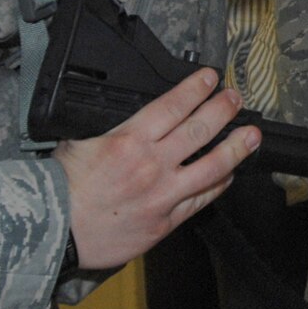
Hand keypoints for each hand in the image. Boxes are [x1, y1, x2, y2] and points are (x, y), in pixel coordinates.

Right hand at [52, 67, 259, 268]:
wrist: (54, 230)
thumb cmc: (61, 189)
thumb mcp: (80, 142)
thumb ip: (112, 130)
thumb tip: (131, 119)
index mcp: (129, 140)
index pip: (173, 106)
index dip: (197, 89)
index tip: (211, 78)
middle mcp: (152, 165)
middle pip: (200, 130)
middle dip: (223, 110)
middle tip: (236, 99)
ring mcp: (163, 195)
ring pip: (211, 167)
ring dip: (236, 148)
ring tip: (252, 135)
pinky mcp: (166, 221)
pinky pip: (201, 200)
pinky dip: (219, 185)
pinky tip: (229, 175)